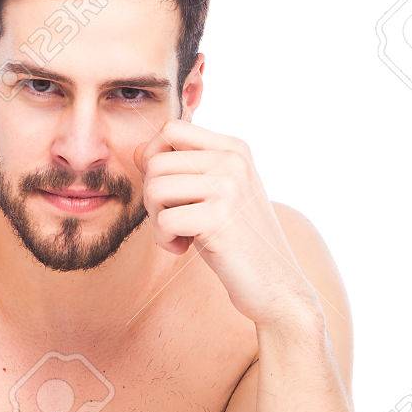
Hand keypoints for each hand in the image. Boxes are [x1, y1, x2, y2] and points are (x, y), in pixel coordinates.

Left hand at [133, 119, 320, 325]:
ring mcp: (228, 187)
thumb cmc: (235, 238)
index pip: (171, 129)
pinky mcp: (219, 217)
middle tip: (173, 219)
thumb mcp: (213, 194)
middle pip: (156, 162)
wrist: (274, 282)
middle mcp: (233, 160)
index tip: (170, 191)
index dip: (155, 159)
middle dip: (152, 196)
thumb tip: (137, 151)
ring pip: (155, 188)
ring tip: (180, 234)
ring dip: (157, 219)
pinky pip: (164, 219)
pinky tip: (184, 248)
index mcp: (234, 148)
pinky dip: (165, 240)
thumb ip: (182, 169)